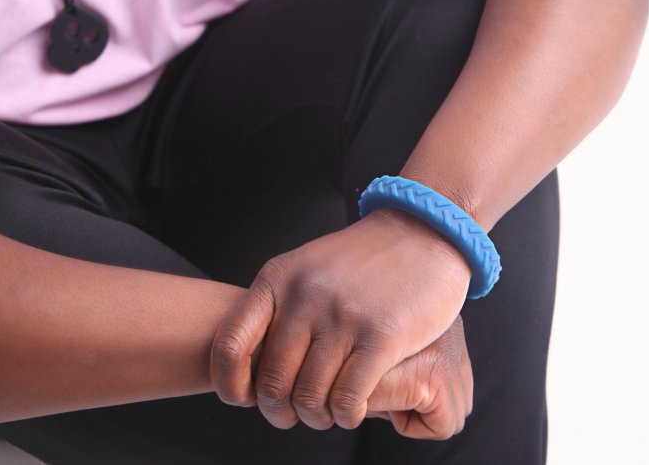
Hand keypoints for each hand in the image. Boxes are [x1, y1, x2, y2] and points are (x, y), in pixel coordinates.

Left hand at [210, 207, 471, 429]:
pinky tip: (353, 409)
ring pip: (310, 396)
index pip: (229, 345)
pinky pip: (349, 397)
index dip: (228, 383)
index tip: (245, 398)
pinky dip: (346, 415)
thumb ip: (276, 306)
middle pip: (272, 381)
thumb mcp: (305, 267)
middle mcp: (304, 296)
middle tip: (295, 414)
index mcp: (277, 279)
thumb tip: (247, 362)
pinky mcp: (383, 335)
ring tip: (327, 412)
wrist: (421, 232)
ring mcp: (343, 315)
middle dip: (279, 411)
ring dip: (316, 417)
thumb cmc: (362, 259)